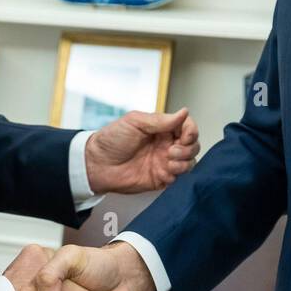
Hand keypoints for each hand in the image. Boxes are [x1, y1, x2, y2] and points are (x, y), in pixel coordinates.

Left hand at [84, 107, 199, 194]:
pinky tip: (165, 171)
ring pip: (190, 161)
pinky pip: (180, 177)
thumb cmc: (112, 140)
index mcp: (162, 128)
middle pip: (193, 144)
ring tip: (169, 160)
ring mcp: (165, 161)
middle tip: (172, 150)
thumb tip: (184, 112)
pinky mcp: (162, 178)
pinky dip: (178, 174)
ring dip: (185, 161)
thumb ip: (161, 120)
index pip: (187, 127)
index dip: (191, 131)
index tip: (185, 136)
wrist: (97, 164)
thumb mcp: (135, 122)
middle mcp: (166, 144)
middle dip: (188, 147)